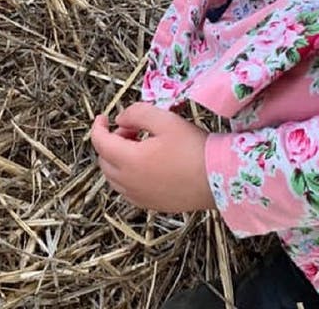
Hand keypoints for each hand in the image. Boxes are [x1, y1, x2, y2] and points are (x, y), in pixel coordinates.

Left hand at [90, 102, 214, 212]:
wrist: (221, 179)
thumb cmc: (194, 148)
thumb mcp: (165, 120)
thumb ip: (136, 114)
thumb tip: (120, 120)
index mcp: (128, 160)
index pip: (99, 142)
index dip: (98, 126)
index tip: (104, 118)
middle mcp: (129, 182)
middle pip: (104, 159)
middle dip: (111, 141)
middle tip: (131, 130)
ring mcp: (139, 197)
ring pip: (114, 176)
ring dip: (118, 159)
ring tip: (141, 146)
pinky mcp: (151, 205)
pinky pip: (127, 189)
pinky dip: (128, 175)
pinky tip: (148, 165)